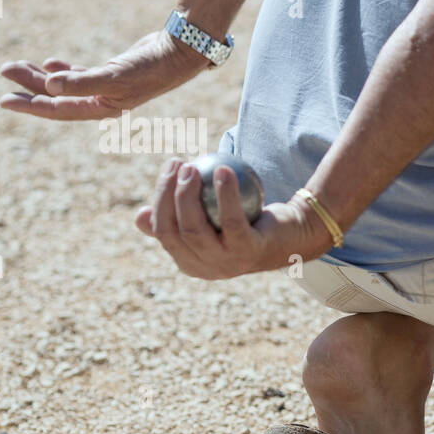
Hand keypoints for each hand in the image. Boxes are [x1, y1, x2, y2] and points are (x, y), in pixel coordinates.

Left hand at [0, 29, 210, 120]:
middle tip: (3, 71)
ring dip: (41, 77)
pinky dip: (63, 70)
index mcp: (101, 109)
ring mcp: (107, 88)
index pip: (58, 110)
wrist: (179, 53)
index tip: (4, 99)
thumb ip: (82, 82)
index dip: (30, 105)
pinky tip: (50, 63)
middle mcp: (102, 102)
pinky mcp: (112, 73)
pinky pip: (80, 75)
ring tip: (16, 67)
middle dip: (29, 87)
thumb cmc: (150, 68)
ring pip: (65, 86)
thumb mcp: (115, 76)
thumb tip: (50, 87)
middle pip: (57, 98)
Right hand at [134, 159, 333, 279]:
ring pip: (196, 229)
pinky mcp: (250, 252)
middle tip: (179, 164)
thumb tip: (141, 215)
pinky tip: (225, 171)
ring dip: (189, 194)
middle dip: (169, 195)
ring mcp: (228, 264)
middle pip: (174, 231)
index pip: (162, 231)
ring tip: (195, 167)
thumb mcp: (208, 222)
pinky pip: (232, 220)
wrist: (293, 235)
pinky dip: (226, 194)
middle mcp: (205, 268)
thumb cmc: (247, 224)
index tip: (169, 168)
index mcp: (189, 262)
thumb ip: (178, 219)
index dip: (158, 199)